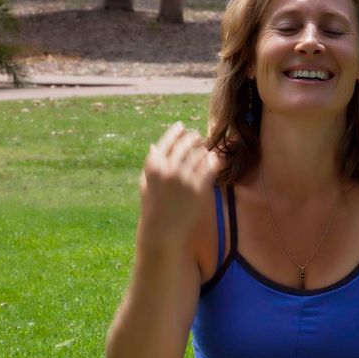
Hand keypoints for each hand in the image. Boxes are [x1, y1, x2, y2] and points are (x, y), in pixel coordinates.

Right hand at [137, 122, 218, 243]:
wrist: (164, 230)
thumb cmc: (153, 208)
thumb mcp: (145, 184)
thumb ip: (150, 164)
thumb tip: (153, 146)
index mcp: (154, 165)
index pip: (167, 140)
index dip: (176, 131)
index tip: (182, 127)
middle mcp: (169, 168)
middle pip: (185, 143)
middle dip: (192, 137)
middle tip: (197, 136)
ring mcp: (185, 177)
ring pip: (199, 153)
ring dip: (202, 148)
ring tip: (204, 148)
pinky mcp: (199, 187)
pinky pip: (209, 166)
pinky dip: (212, 159)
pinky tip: (213, 158)